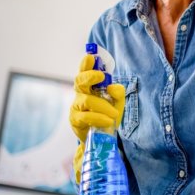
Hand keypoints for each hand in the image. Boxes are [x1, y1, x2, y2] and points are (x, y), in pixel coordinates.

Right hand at [69, 54, 124, 183]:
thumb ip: (118, 94)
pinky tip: (108, 121)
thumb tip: (113, 87)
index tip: (91, 56)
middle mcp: (81, 93)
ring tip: (114, 113)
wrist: (102, 138)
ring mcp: (76, 106)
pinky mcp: (75, 120)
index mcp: (90, 86)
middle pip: (79, 80)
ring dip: (102, 105)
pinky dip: (99, 118)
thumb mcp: (118, 103)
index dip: (86, 63)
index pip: (85, 71)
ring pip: (86, 100)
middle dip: (90, 76)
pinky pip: (86, 116)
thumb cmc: (108, 115)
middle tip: (102, 76)